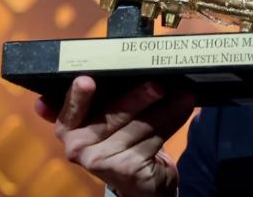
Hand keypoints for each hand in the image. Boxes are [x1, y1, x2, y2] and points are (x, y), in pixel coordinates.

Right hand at [34, 76, 195, 196]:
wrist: (140, 182)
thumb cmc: (123, 142)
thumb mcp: (108, 121)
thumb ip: (103, 99)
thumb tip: (115, 69)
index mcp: (68, 128)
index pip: (70, 109)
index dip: (78, 96)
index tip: (86, 80)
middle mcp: (77, 147)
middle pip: (113, 114)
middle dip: (139, 97)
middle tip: (159, 84)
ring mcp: (101, 160)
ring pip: (140, 124)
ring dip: (167, 107)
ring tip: (184, 94)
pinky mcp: (127, 168)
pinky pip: (155, 137)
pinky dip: (173, 120)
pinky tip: (184, 109)